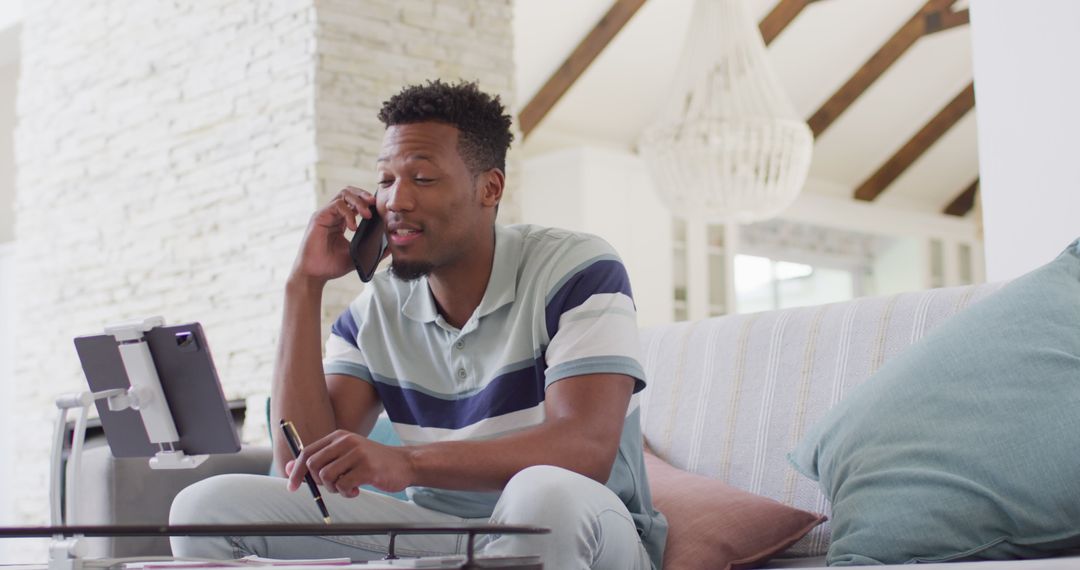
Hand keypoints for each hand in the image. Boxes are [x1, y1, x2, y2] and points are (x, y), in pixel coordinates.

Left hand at [286, 429, 414, 496]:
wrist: (404, 463)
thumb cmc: (372, 462)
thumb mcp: (344, 456)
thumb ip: (319, 461)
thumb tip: (287, 468)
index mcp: (338, 436)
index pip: (306, 452)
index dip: (295, 471)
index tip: (292, 486)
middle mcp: (346, 441)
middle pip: (313, 464)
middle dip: (317, 482)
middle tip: (331, 487)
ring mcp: (357, 453)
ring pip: (327, 477)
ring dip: (333, 489)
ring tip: (346, 488)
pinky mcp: (367, 468)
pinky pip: (343, 486)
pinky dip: (346, 493)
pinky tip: (356, 490)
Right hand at [289, 187, 377, 284]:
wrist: (314, 275)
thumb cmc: (331, 266)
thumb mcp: (357, 256)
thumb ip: (373, 250)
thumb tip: (391, 247)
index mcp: (340, 221)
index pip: (354, 201)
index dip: (366, 201)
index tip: (379, 208)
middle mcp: (332, 215)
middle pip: (348, 192)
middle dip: (363, 194)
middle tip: (374, 203)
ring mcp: (325, 214)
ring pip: (343, 194)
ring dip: (358, 201)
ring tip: (367, 214)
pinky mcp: (319, 217)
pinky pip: (337, 205)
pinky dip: (348, 213)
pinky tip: (353, 227)